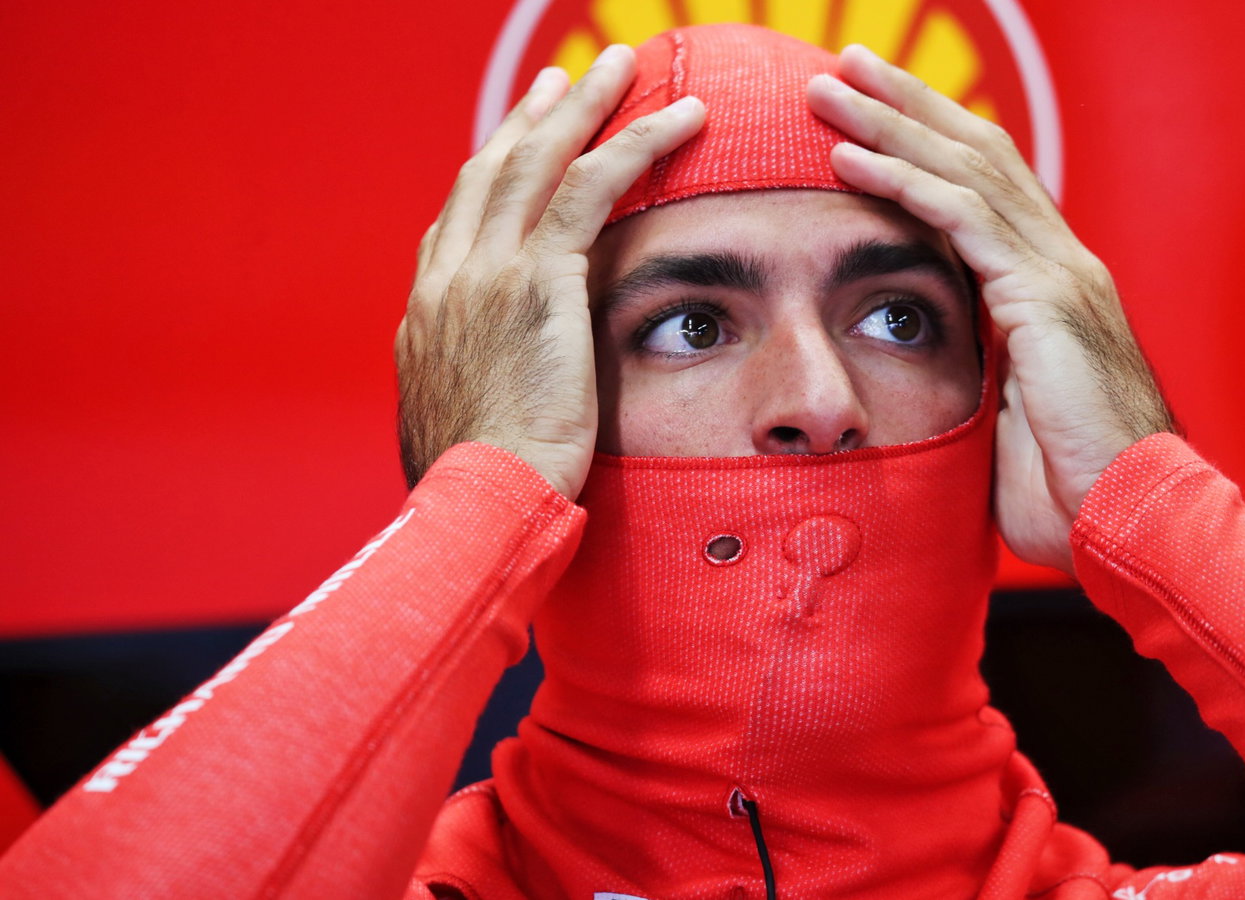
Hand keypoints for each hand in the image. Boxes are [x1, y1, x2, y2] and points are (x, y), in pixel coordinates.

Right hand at [398, 47, 704, 498]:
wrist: (479, 505)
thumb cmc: (477, 494)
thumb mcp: (457, 433)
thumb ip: (472, 395)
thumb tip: (484, 405)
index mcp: (426, 315)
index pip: (458, 222)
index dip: (490, 174)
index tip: (515, 143)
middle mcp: (448, 278)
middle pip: (491, 170)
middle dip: (531, 118)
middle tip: (565, 79)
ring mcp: (488, 271)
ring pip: (539, 160)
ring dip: (586, 105)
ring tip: (622, 65)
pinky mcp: (540, 279)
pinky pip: (594, 187)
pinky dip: (637, 143)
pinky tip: (679, 118)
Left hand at [807, 46, 1173, 573]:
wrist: (1129, 522)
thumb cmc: (1066, 490)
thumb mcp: (1006, 416)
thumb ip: (974, 372)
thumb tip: (919, 370)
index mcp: (1051, 285)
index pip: (985, 186)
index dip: (928, 141)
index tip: (867, 114)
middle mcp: (1061, 262)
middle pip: (976, 153)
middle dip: (906, 104)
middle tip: (844, 64)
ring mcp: (1058, 273)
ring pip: (964, 169)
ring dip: (890, 123)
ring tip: (827, 88)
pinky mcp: (1046, 298)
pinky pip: (963, 219)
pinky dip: (903, 182)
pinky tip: (851, 159)